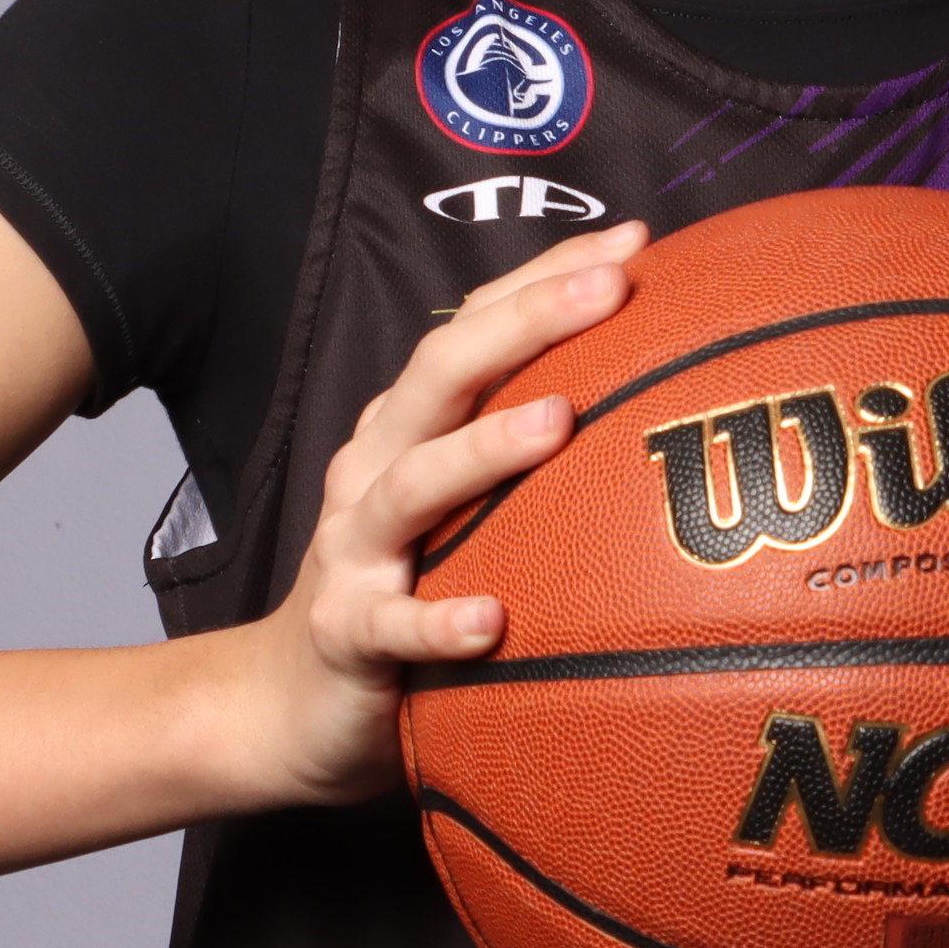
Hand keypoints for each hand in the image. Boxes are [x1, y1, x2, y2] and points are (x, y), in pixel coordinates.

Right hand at [228, 218, 642, 804]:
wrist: (292, 705)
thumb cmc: (408, 585)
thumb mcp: (463, 504)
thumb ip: (530, 443)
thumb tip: (656, 392)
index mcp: (410, 427)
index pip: (473, 325)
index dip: (545, 276)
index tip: (635, 242)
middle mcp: (377, 468)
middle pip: (440, 375)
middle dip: (526, 322)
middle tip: (612, 288)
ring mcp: (355, 551)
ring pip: (412, 486)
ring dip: (484, 449)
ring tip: (559, 420)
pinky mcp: (347, 634)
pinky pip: (393, 626)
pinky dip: (437, 622)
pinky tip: (490, 621)